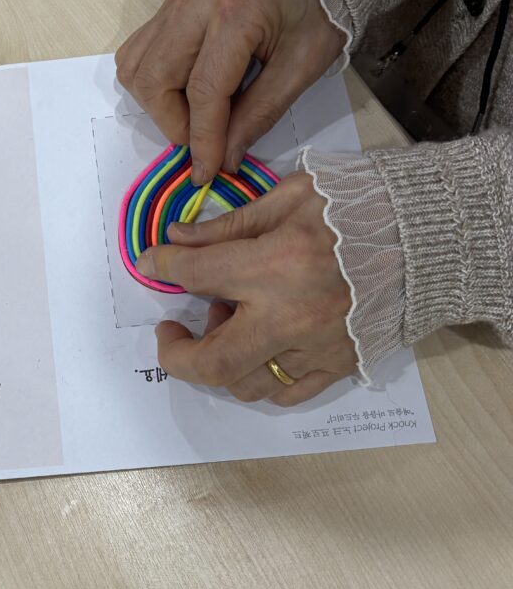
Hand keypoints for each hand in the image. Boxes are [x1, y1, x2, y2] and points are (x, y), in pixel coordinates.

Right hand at [115, 0, 345, 183]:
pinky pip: (137, 51)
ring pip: (135, 67)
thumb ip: (260, 113)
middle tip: (202, 136)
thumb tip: (223, 159)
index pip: (204, 90)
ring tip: (193, 111)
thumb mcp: (302, 67)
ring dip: (157, 104)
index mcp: (239, 10)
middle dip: (174, 122)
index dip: (202, 139)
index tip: (205, 172)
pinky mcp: (168, 1)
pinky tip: (182, 87)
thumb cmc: (314, 13)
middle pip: (155, 79)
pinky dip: (151, 80)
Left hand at [135, 173, 355, 404]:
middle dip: (176, 353)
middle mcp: (291, 317)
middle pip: (212, 362)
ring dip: (222, 360)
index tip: (154, 263)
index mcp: (277, 265)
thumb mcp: (291, 196)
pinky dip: (261, 377)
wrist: (434, 236)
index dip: (164, 267)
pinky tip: (260, 346)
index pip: (197, 274)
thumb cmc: (362, 205)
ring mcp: (318, 349)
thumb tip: (179, 240)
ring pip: (245, 383)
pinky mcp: (340, 365)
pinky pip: (286, 393)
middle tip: (171, 331)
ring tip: (230, 322)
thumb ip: (229, 225)